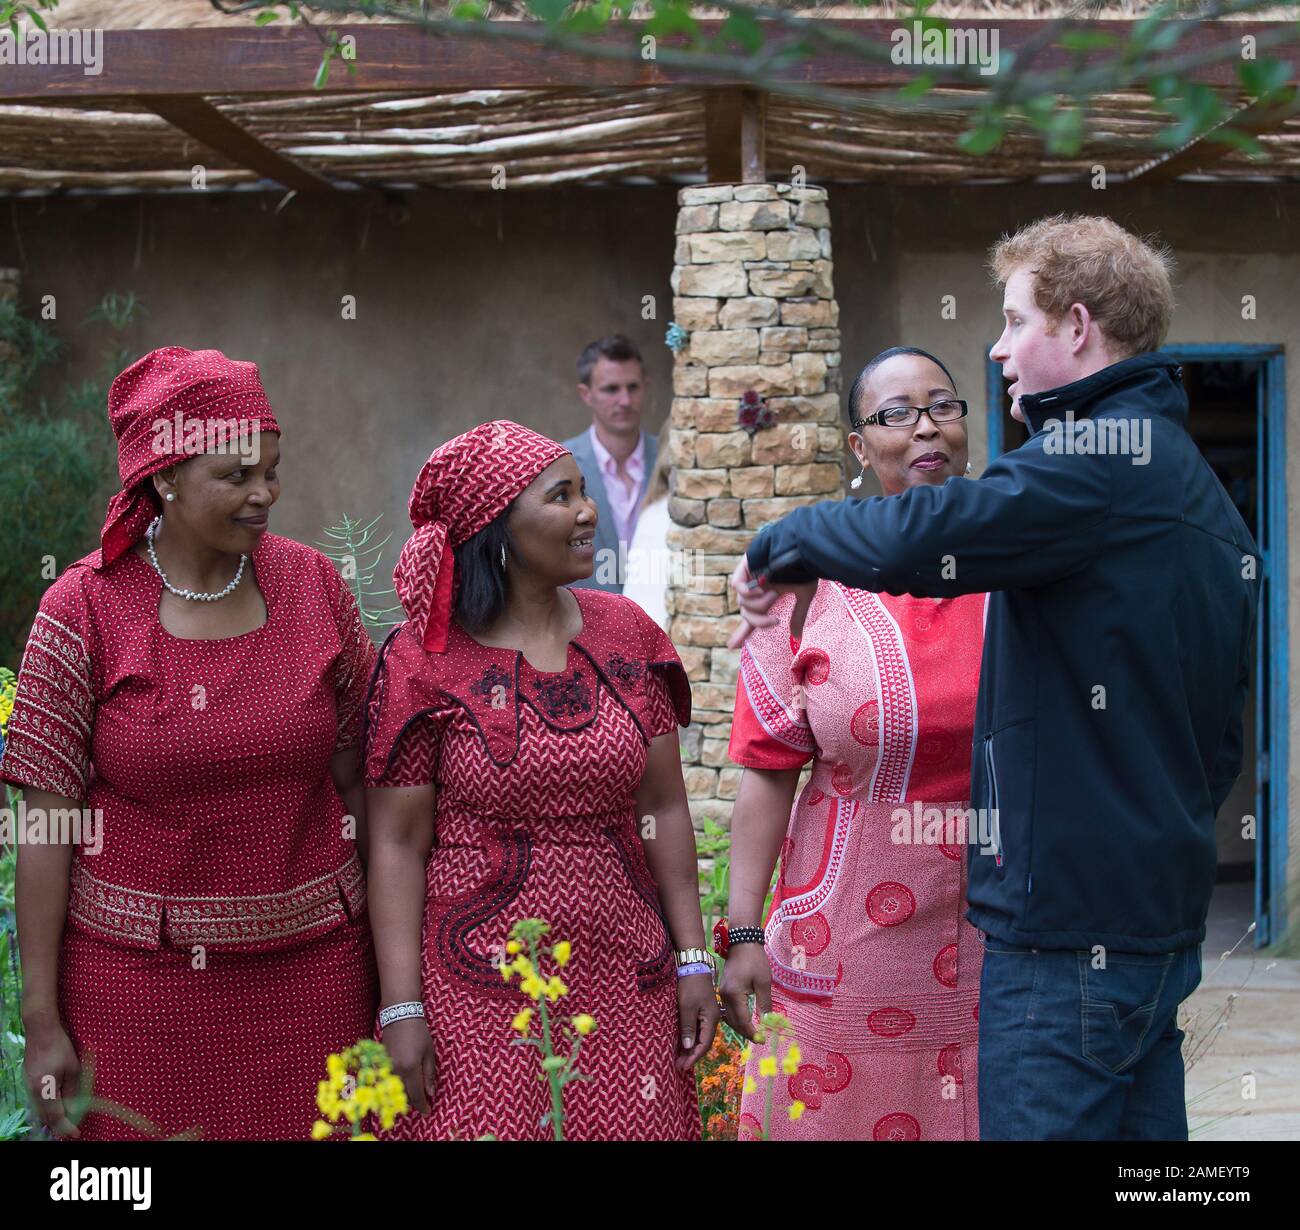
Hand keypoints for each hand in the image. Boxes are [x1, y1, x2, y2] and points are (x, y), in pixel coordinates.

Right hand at [23, 1018, 81, 1138]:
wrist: (41, 1030)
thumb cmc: (60, 1047)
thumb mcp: (73, 1068)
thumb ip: (72, 1090)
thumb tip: (74, 1108)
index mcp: (44, 1090)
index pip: (55, 1116)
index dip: (66, 1127)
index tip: (76, 1134)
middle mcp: (33, 1092)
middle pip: (45, 1116)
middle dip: (59, 1125)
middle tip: (73, 1129)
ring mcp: (29, 1086)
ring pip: (40, 1109)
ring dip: (53, 1116)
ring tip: (67, 1120)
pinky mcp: (29, 1080)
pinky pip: (38, 1100)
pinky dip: (48, 1107)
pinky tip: (57, 1105)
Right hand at [384, 1016, 436, 1113]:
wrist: (400, 1016)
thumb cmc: (418, 1032)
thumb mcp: (429, 1052)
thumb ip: (429, 1074)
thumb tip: (430, 1093)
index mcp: (411, 1068)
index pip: (416, 1095)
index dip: (422, 1105)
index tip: (428, 1112)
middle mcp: (397, 1071)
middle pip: (405, 1095)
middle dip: (415, 1101)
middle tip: (424, 1103)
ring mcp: (387, 1068)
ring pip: (396, 1089)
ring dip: (406, 1094)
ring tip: (416, 1093)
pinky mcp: (382, 1064)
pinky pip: (390, 1081)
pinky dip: (397, 1086)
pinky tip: (404, 1083)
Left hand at [674, 973, 718, 1072]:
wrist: (693, 966)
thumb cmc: (690, 986)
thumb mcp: (687, 1007)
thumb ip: (688, 1027)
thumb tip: (689, 1047)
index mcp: (711, 1020)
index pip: (704, 1045)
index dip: (694, 1057)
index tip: (683, 1067)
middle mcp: (712, 1020)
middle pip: (703, 1043)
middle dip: (692, 1056)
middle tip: (679, 1066)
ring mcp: (707, 1015)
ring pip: (700, 1037)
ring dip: (690, 1048)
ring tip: (679, 1058)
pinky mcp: (701, 1011)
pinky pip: (697, 1029)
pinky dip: (690, 1038)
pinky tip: (683, 1043)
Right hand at [718, 943, 771, 1042]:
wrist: (742, 942)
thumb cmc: (755, 960)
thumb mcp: (763, 982)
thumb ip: (764, 1003)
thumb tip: (767, 1022)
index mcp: (734, 994)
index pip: (742, 1021)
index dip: (752, 1032)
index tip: (763, 1039)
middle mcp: (724, 996)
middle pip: (734, 1022)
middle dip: (746, 1032)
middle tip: (760, 1038)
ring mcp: (722, 992)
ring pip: (729, 1017)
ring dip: (741, 1027)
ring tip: (754, 1032)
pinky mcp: (724, 990)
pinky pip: (728, 1010)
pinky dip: (736, 1018)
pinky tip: (745, 1020)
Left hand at [728, 558, 814, 649]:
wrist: (804, 546)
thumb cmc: (806, 567)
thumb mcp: (804, 595)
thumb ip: (797, 615)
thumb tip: (797, 638)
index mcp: (768, 595)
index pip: (752, 617)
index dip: (742, 632)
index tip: (731, 646)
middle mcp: (757, 588)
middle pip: (747, 614)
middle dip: (759, 621)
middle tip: (775, 621)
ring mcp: (749, 578)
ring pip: (744, 603)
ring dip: (760, 603)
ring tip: (775, 592)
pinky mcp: (744, 567)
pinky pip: (737, 587)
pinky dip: (748, 592)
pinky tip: (762, 587)